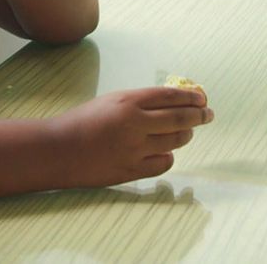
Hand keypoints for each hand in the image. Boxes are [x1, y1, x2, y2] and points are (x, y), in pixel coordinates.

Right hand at [48, 87, 213, 187]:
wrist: (59, 149)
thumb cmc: (83, 121)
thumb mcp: (112, 101)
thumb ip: (140, 101)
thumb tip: (173, 102)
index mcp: (128, 101)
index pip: (171, 96)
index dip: (192, 97)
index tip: (203, 98)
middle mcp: (134, 123)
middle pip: (180, 118)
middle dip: (199, 115)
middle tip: (207, 114)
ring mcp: (134, 149)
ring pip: (175, 141)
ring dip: (185, 135)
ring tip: (186, 132)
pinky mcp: (131, 170)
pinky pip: (163, 163)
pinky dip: (168, 156)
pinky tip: (164, 152)